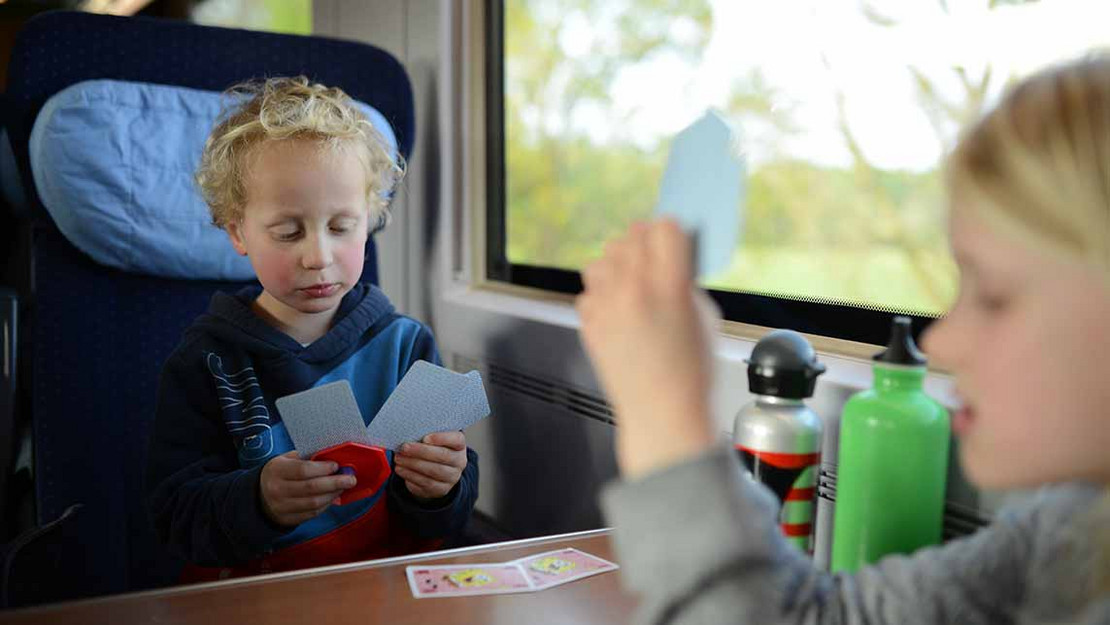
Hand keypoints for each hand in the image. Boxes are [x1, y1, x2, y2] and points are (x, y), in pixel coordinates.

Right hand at [259, 451, 355, 526]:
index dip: (323, 468)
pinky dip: (326, 505)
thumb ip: (305, 458)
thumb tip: (332, 458)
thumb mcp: (285, 460)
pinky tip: (333, 497)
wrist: (259, 496)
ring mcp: (282, 507)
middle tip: (351, 479)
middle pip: (311, 488)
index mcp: (277, 471)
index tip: (337, 466)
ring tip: (344, 487)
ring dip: (333, 494)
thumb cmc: (279, 473)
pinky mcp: (288, 519)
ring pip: (314, 503)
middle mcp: (277, 490)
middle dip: (335, 483)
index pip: (303, 470)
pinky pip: (312, 514)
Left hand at [394, 431, 467, 500]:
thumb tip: (408, 433)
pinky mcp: (441, 489)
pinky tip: (401, 469)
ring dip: (413, 464)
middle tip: (404, 448)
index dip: (442, 438)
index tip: (425, 438)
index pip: (456, 440)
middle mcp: (459, 462)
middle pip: (442, 456)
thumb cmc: (434, 449)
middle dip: (421, 451)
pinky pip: (425, 483)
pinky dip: (411, 476)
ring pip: (433, 471)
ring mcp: (451, 478)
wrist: (438, 471)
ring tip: (399, 459)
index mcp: (459, 445)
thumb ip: (426, 434)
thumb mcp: (434, 439)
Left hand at [576, 219, 718, 478]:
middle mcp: (634, 289)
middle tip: (654, 258)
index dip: (672, 232)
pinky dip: (603, 294)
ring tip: (633, 284)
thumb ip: (685, 281)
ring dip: (619, 264)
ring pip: (603, 257)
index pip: (666, 228)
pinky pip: (590, 290)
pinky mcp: (589, 323)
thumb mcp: (705, 317)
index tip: (674, 240)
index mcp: (670, 285)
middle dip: (645, 241)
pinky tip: (619, 310)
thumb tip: (672, 257)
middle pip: (632, 234)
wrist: (661, 413)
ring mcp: (606, 306)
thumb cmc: (691, 372)